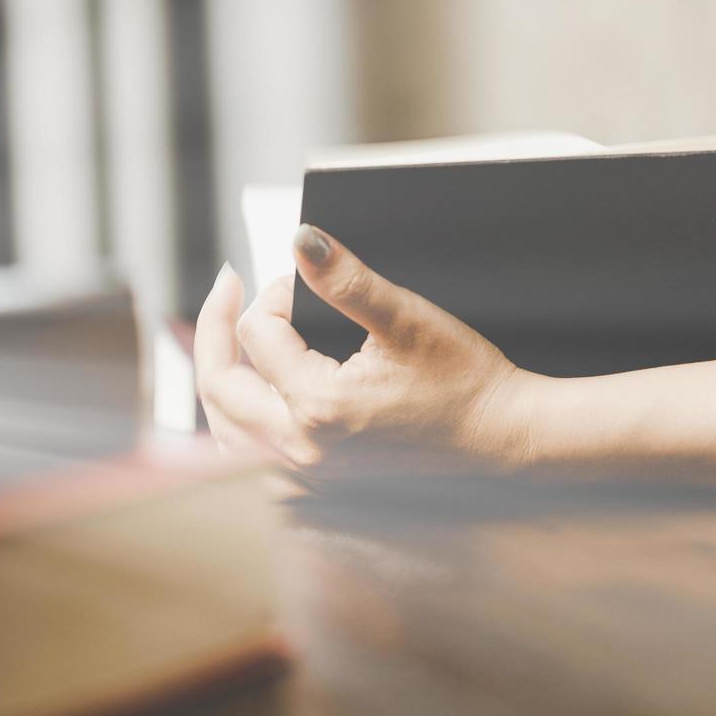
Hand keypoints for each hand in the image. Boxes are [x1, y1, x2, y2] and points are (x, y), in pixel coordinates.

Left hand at [193, 225, 532, 479]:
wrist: (502, 434)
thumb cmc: (465, 379)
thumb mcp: (406, 318)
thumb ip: (347, 279)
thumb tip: (300, 240)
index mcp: (318, 406)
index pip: (256, 334)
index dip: (275, 293)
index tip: (307, 278)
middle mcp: (303, 447)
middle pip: (219, 386)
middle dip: (213, 328)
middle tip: (228, 284)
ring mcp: (309, 468)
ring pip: (228, 427)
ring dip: (221, 377)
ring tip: (229, 335)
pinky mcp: (321, 475)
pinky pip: (254, 450)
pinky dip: (242, 414)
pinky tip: (256, 387)